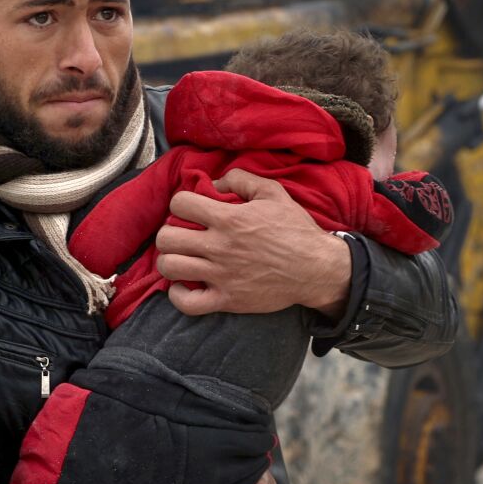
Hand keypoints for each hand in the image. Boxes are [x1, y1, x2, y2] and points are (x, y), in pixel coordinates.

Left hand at [155, 171, 351, 316]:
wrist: (316, 268)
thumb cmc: (295, 230)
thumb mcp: (273, 193)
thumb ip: (241, 180)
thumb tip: (214, 183)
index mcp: (228, 219)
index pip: (180, 204)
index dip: (181, 203)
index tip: (190, 210)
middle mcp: (219, 247)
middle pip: (166, 238)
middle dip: (169, 233)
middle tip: (182, 235)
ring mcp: (221, 276)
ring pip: (170, 267)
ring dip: (170, 261)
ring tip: (182, 258)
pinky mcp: (227, 300)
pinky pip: (187, 303)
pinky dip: (178, 295)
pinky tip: (184, 286)